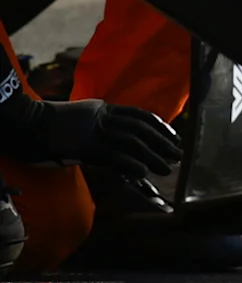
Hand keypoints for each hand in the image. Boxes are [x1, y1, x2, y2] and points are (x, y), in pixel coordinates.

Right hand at [0, 90, 181, 183]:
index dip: (159, 128)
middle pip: (140, 129)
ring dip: (152, 157)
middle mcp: (101, 117)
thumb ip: (97, 124)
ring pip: (131, 143)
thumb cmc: (46, 124)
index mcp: (102, 109)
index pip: (139, 115)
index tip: (173, 138)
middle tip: (178, 156)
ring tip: (167, 169)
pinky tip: (142, 173)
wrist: (23, 123)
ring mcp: (93, 131)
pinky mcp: (83, 147)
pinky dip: (130, 164)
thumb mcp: (78, 118)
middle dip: (162, 144)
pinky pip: (113, 155)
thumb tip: (112, 141)